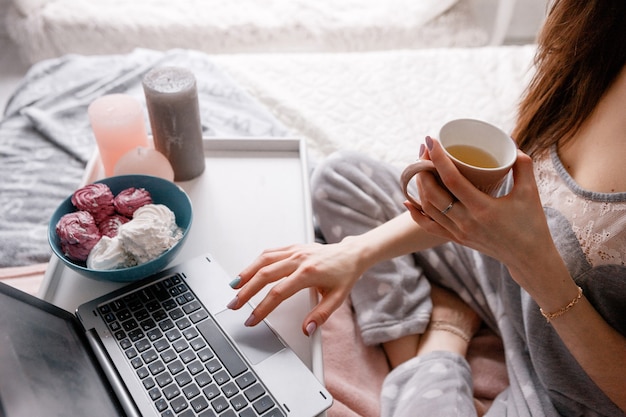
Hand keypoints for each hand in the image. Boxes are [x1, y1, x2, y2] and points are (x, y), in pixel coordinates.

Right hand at [228, 240, 366, 335]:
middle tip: (234, 305)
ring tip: (234, 287)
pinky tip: (248, 272)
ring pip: (263, 260)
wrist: (352, 254)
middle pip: (265, 275)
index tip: (252, 319)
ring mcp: (295, 251)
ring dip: (246, 273)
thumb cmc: (345, 274)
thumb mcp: (337, 298)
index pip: (279, 292)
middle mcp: (299, 259)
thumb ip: (321, 315)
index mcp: (309, 273)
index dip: (263, 308)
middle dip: (246, 291)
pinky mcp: (293, 247)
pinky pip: (270, 252)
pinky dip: (255, 262)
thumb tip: (307, 329)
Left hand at [405, 137, 554, 280]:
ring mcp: (459, 232)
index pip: (452, 179)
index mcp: (483, 209)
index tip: (431, 140)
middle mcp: (466, 222)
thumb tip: (510, 142)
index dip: (438, 158)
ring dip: (419, 186)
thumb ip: (522, 165)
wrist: (528, 258)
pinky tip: (407, 200)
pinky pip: (429, 226)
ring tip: (419, 166)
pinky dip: (416, 213)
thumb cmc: (531, 224)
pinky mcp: (456, 239)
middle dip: (423, 168)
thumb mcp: (530, 192)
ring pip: (428, 207)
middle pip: (433, 193)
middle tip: (424, 149)